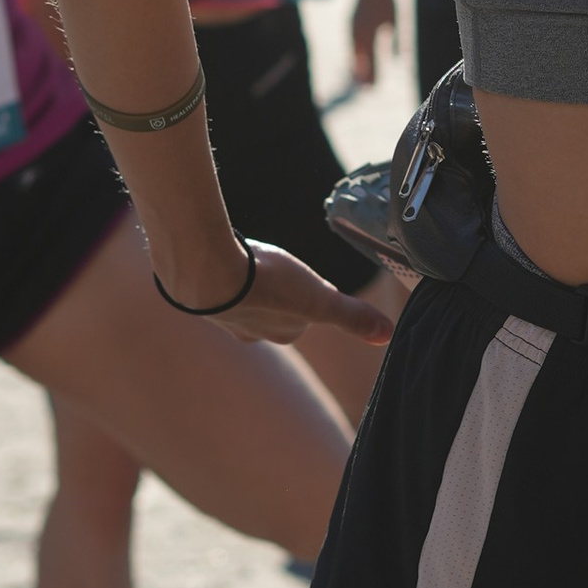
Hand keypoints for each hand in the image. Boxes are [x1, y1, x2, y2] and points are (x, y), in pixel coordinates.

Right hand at [154, 237, 393, 349]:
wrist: (209, 274)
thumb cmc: (267, 286)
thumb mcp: (320, 298)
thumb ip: (352, 315)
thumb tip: (388, 334)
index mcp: (280, 333)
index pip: (302, 317)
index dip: (307, 294)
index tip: (304, 278)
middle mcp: (249, 331)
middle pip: (272, 307)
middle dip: (276, 289)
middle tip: (278, 265)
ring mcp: (221, 313)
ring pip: (242, 295)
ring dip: (247, 279)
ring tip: (249, 259)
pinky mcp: (198, 293)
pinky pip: (218, 280)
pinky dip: (223, 268)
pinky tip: (222, 253)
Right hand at [350, 0, 396, 88]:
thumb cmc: (386, 0)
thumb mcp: (394, 20)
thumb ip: (395, 40)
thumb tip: (398, 59)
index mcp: (369, 32)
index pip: (370, 60)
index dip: (372, 75)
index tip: (374, 89)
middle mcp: (357, 33)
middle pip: (360, 60)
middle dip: (365, 76)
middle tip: (369, 91)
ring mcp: (351, 29)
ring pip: (354, 54)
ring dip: (359, 68)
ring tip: (363, 81)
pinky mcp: (350, 25)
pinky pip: (352, 46)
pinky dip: (356, 56)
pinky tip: (359, 63)